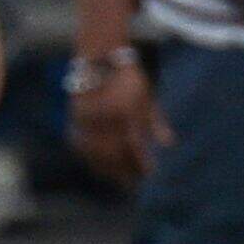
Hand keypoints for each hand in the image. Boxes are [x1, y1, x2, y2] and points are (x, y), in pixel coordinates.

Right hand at [69, 59, 166, 187]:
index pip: (134, 144)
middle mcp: (106, 115)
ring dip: (106, 169)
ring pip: (96, 152)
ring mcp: (88, 117)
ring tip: (116, 180)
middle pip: (115, 152)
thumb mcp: (147, 97)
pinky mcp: (74, 118)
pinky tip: (98, 168)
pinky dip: (89, 159)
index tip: (149, 174)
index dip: (141, 162)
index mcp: (127, 109)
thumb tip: (168, 144)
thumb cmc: (128, 79)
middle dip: (124, 170)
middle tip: (133, 184)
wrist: (99, 59)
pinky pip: (81, 146)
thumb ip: (156, 121)